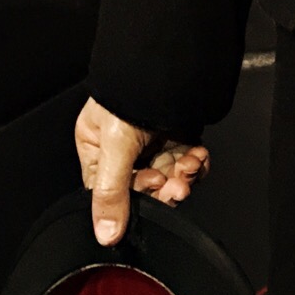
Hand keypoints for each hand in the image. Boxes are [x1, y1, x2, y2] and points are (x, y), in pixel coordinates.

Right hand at [74, 94, 210, 246]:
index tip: (152, 196)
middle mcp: (123, 146)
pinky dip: (195, 164)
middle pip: (143, 187)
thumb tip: (106, 236)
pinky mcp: (177, 133)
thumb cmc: (130, 90)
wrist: (166, 58)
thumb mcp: (114, 145)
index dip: (133, 200)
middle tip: (177, 187)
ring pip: (169, 176)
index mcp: (96, 146)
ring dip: (182, 177)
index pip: (110, 191)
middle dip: (164, 189)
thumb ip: (110, 192)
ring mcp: (152, 140)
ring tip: (189, 168)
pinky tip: (198, 157)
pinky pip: (186, 161)